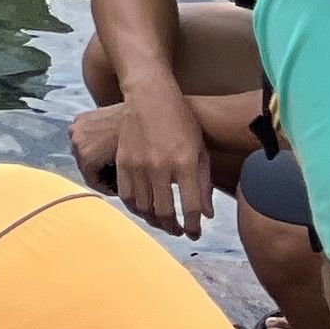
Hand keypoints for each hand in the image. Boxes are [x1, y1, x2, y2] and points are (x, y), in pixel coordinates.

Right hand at [72, 91, 214, 237]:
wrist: (150, 96)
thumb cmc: (181, 121)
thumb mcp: (199, 149)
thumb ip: (204, 183)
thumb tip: (207, 214)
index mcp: (184, 162)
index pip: (191, 207)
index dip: (194, 226)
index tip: (195, 233)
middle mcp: (160, 166)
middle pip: (165, 211)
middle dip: (174, 227)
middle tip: (179, 231)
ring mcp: (138, 163)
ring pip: (144, 207)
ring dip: (154, 220)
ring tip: (162, 222)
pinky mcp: (122, 160)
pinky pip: (125, 193)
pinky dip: (134, 207)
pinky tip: (143, 208)